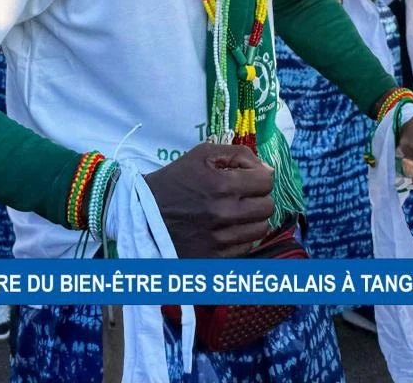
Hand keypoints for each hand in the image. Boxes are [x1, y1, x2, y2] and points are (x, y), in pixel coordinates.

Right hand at [144, 143, 274, 257]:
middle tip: (243, 195)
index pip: (266, 181)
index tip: (248, 178)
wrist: (144, 214)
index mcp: (222, 184)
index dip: (259, 176)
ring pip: (261, 228)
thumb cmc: (175, 180)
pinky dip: (243, 237)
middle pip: (268, 206)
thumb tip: (267, 169)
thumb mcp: (202, 154)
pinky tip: (229, 228)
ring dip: (254, 218)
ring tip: (237, 212)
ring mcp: (221, 238)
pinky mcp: (216, 257)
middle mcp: (225, 213)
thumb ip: (238, 154)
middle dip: (259, 197)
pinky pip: (247, 247)